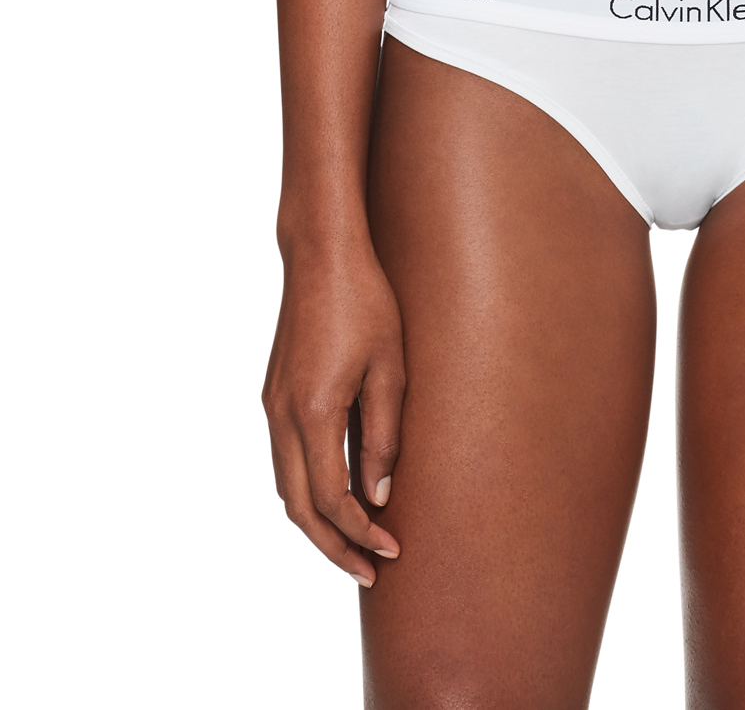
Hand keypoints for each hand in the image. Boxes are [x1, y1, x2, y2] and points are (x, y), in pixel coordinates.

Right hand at [263, 244, 405, 583]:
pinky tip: (335, 497)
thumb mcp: (390, 368)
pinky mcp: (272, 394)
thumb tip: (379, 496)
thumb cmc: (366, 302)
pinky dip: (305, 490)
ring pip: (284, 487)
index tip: (392, 550)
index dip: (360, 532)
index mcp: (312, 411)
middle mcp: (280, 415)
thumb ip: (383, 435)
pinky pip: (283, 460)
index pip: (331, 499)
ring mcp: (271, 405)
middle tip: (370, 573)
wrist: (321, 254)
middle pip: (297, 507)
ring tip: (354, 544)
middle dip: (332, 546)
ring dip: (316, 522)